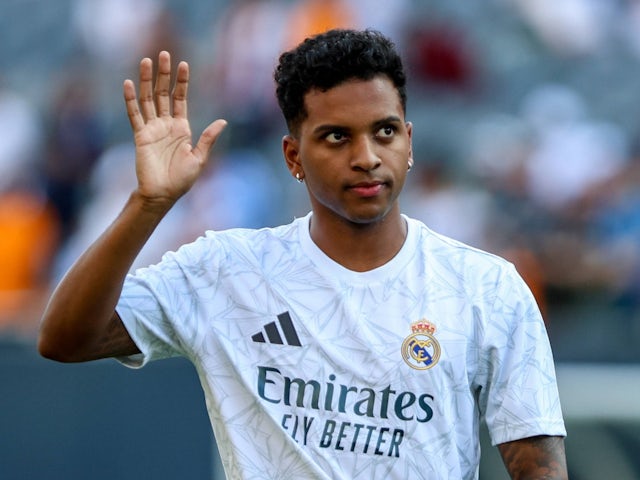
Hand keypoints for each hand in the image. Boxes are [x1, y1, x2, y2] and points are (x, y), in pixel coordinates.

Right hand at [123, 51, 226, 206]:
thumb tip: (223, 121)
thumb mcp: (199, 158)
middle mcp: (166, 125)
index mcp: (182, 128)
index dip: (182, 82)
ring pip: (148, 99)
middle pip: (163, 94)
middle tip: (163, 54)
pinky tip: (128, 84)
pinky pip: (134, 114)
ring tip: (145, 61)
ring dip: (145, 80)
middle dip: (163, 74)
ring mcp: (152, 129)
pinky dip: (131, 99)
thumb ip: (208, 138)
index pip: (181, 99)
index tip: (184, 64)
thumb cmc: (182, 180)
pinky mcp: (140, 136)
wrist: (163, 194)